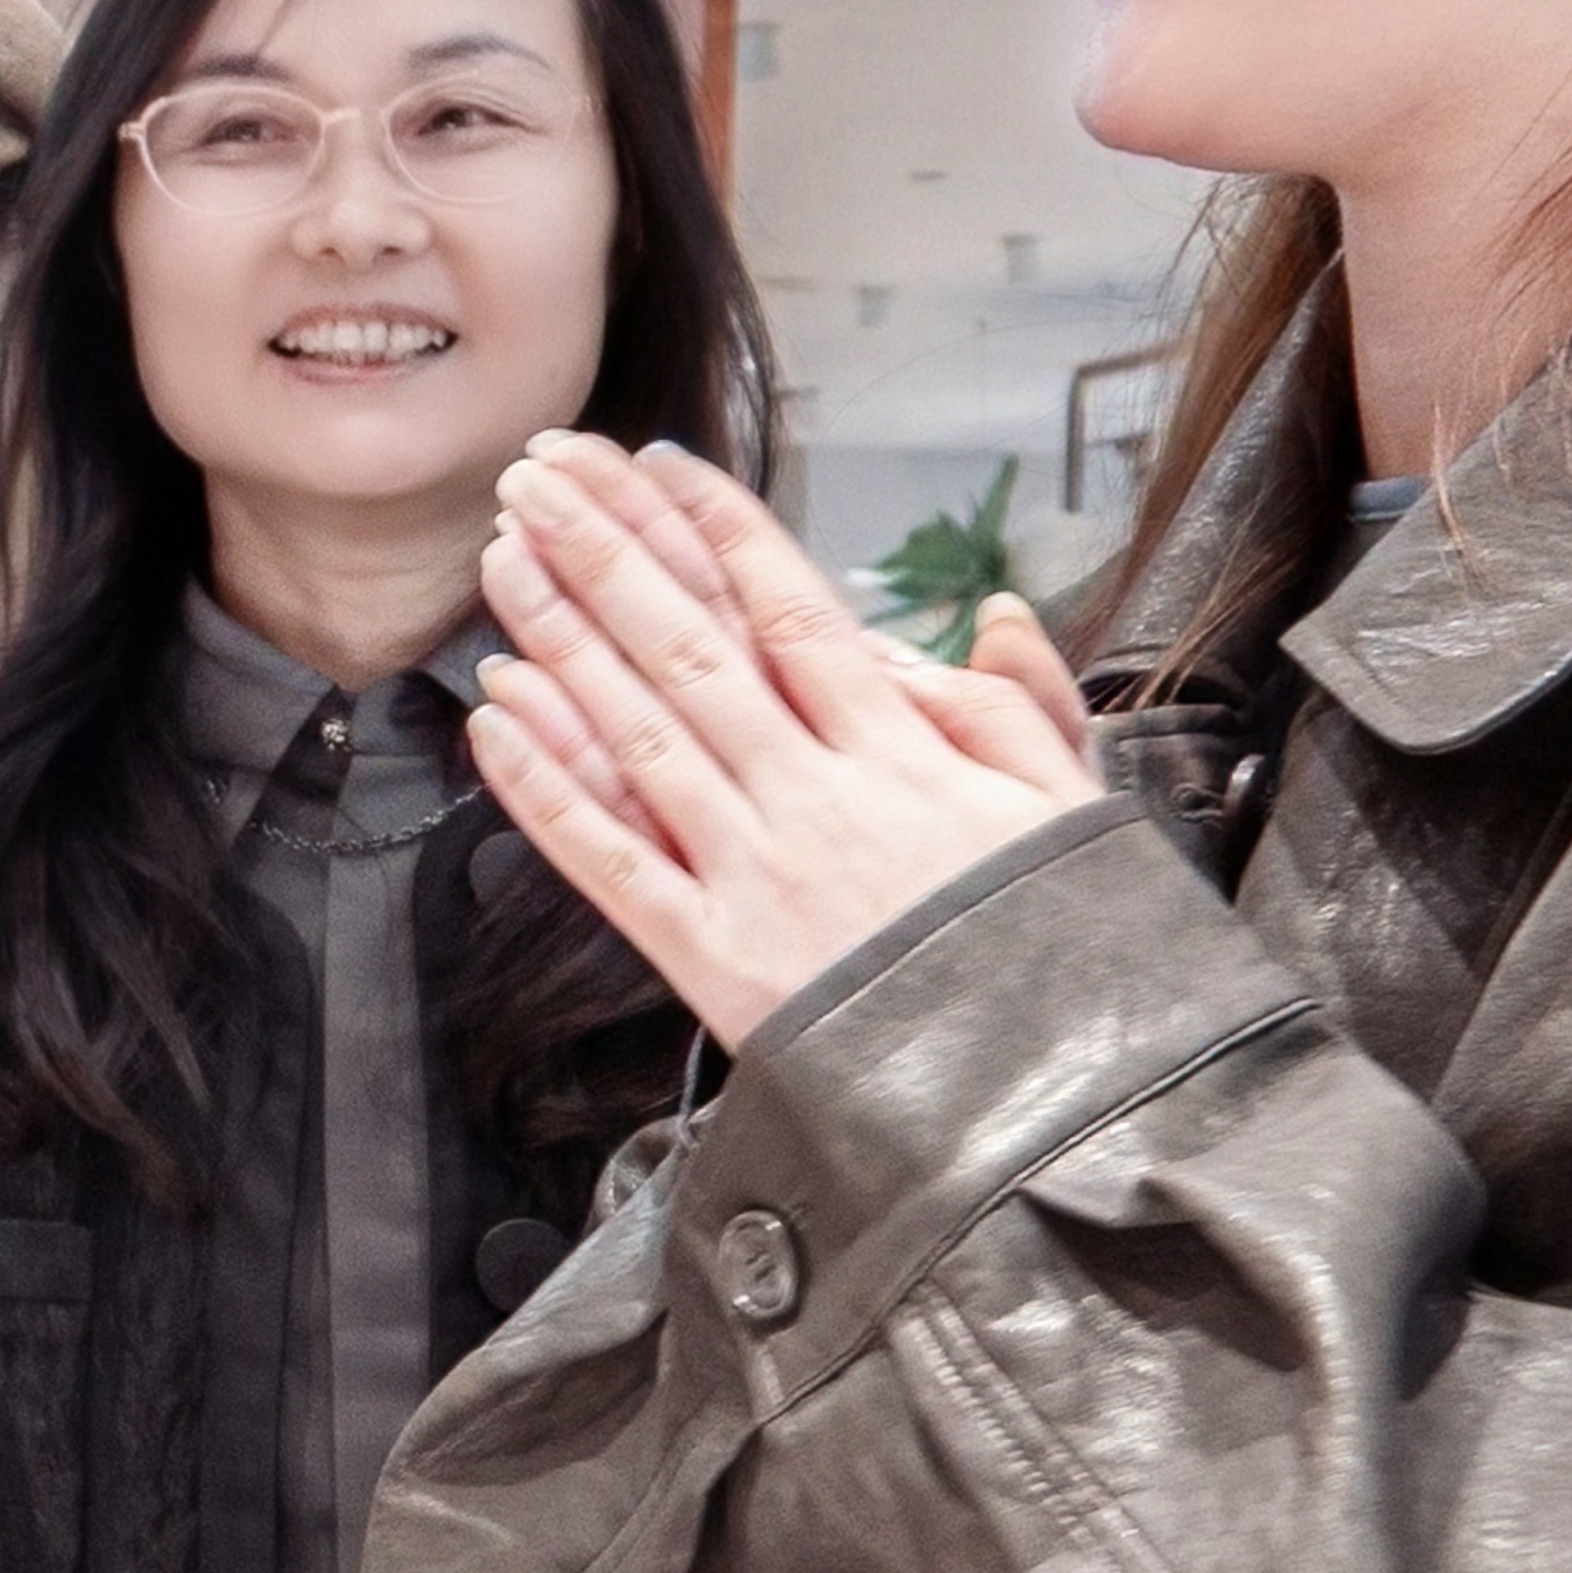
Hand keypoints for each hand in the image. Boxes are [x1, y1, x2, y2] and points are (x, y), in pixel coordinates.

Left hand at [474, 438, 1102, 1047]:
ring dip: (562, 641)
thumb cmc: (1066, 959)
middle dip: (609, 553)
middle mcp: (816, 799)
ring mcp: (757, 879)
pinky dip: (546, 790)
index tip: (657, 463)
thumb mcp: (1076, 815)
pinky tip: (495, 720)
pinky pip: (612, 864)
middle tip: (539, 476)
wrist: (1042, 1109)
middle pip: (693, 650)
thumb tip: (994, 612)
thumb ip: (1019, 709)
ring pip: (638, 735)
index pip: (794, 612)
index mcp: (904, 754)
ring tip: (502, 561)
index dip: (719, 528)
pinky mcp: (716, 963)